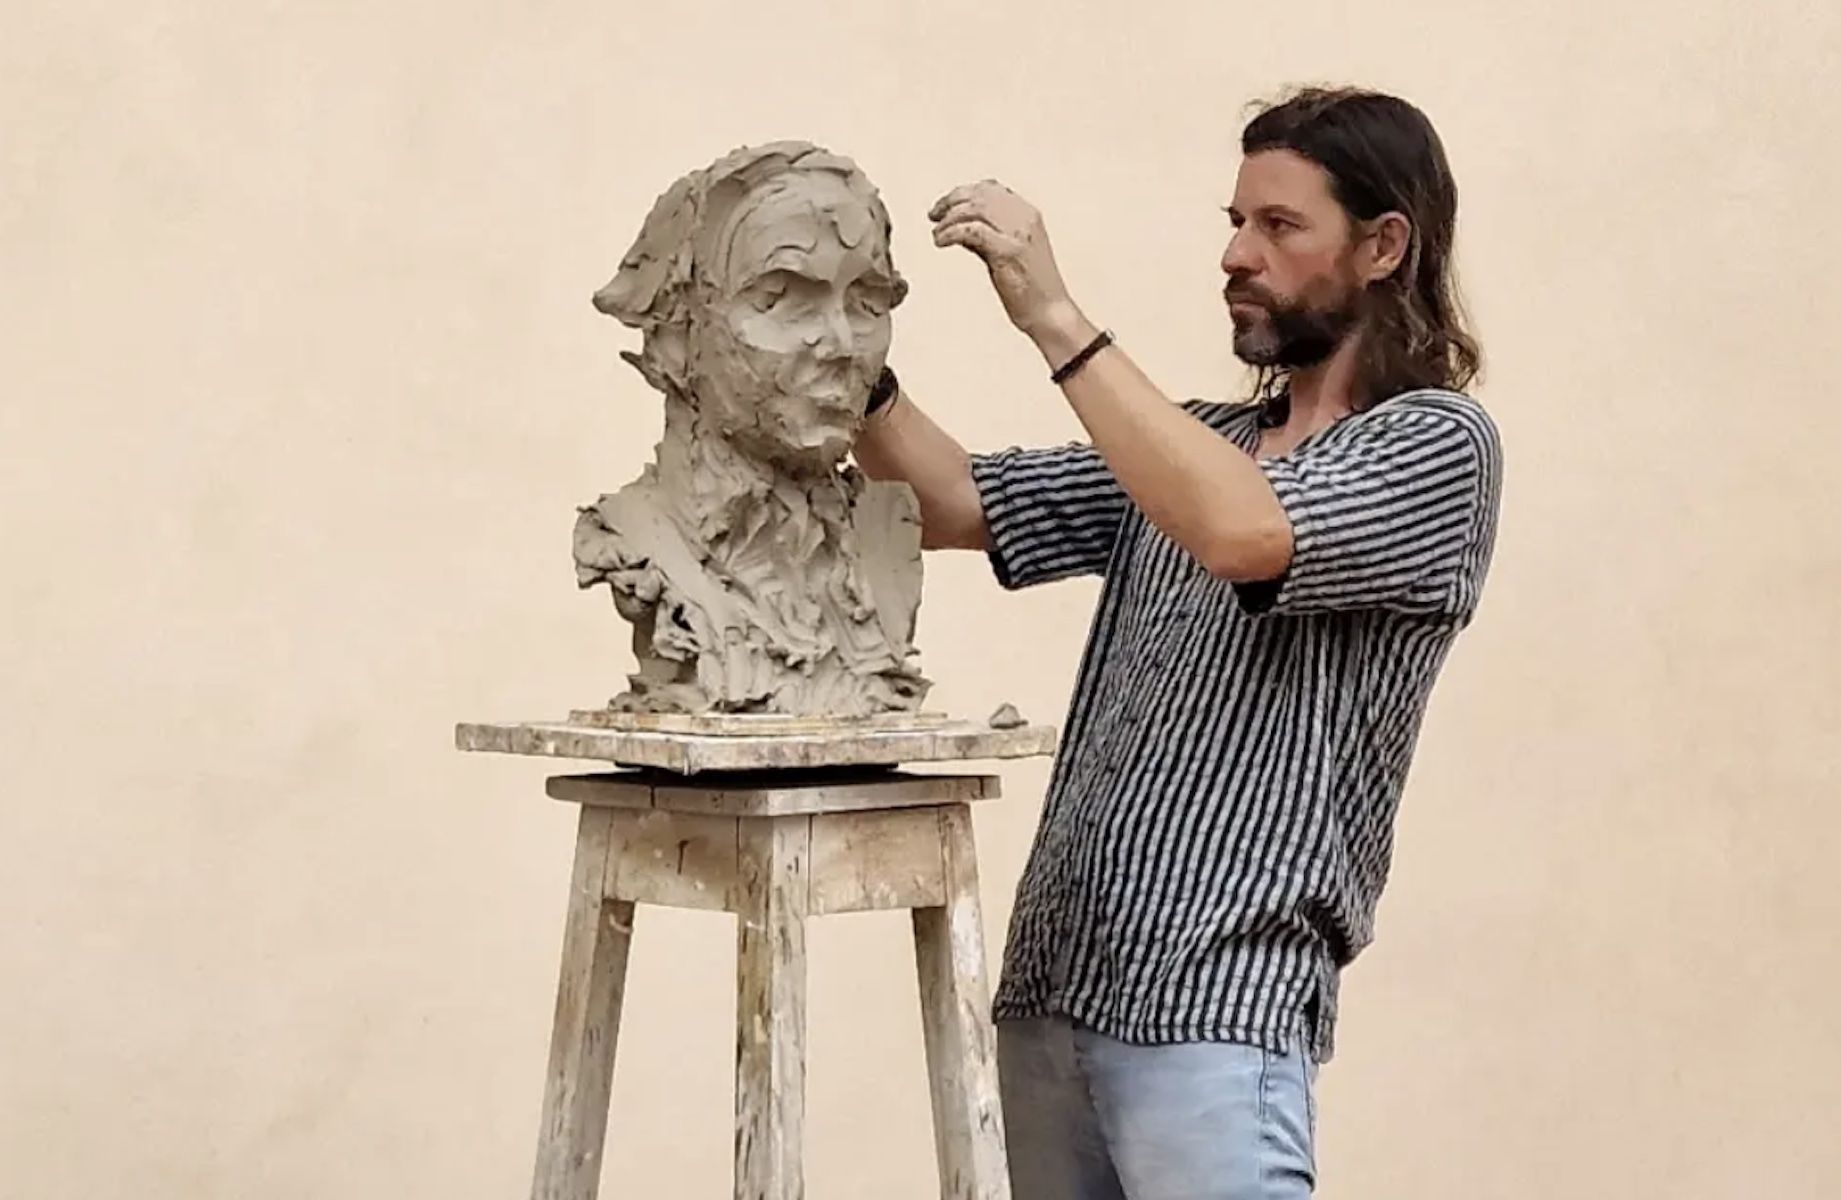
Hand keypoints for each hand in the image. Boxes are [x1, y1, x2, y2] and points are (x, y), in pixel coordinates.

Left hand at [929, 180, 1075, 336]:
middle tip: (934, 215)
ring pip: (975, 208)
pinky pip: (972, 231)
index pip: (991, 189)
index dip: (963, 193)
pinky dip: (951, 233)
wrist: (1051, 313)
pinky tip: (942, 242)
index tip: (945, 206)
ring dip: (949, 219)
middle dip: (951, 201)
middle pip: (980, 195)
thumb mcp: (1009, 252)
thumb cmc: (1031, 289)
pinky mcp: (1008, 252)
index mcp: (1028, 215)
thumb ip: (987, 236)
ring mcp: (1017, 235)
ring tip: (937, 233)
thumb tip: (959, 226)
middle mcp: (1025, 219)